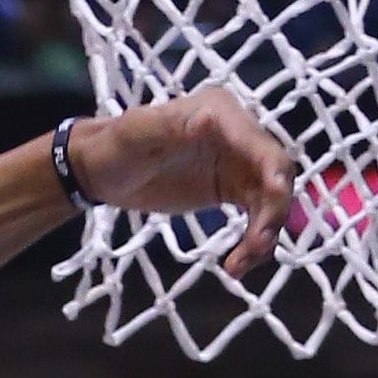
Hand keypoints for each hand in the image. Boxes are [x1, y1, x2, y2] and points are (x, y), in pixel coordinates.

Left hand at [64, 87, 297, 274]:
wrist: (102, 170)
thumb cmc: (115, 146)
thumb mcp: (137, 133)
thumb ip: (171, 126)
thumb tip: (210, 119)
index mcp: (220, 111)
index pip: (260, 143)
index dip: (273, 172)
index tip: (274, 198)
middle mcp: (238, 134)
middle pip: (276, 173)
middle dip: (273, 211)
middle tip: (256, 246)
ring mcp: (238, 163)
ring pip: (271, 198)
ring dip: (264, 233)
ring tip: (238, 265)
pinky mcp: (232, 189)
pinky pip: (256, 215)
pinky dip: (252, 240)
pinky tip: (236, 264)